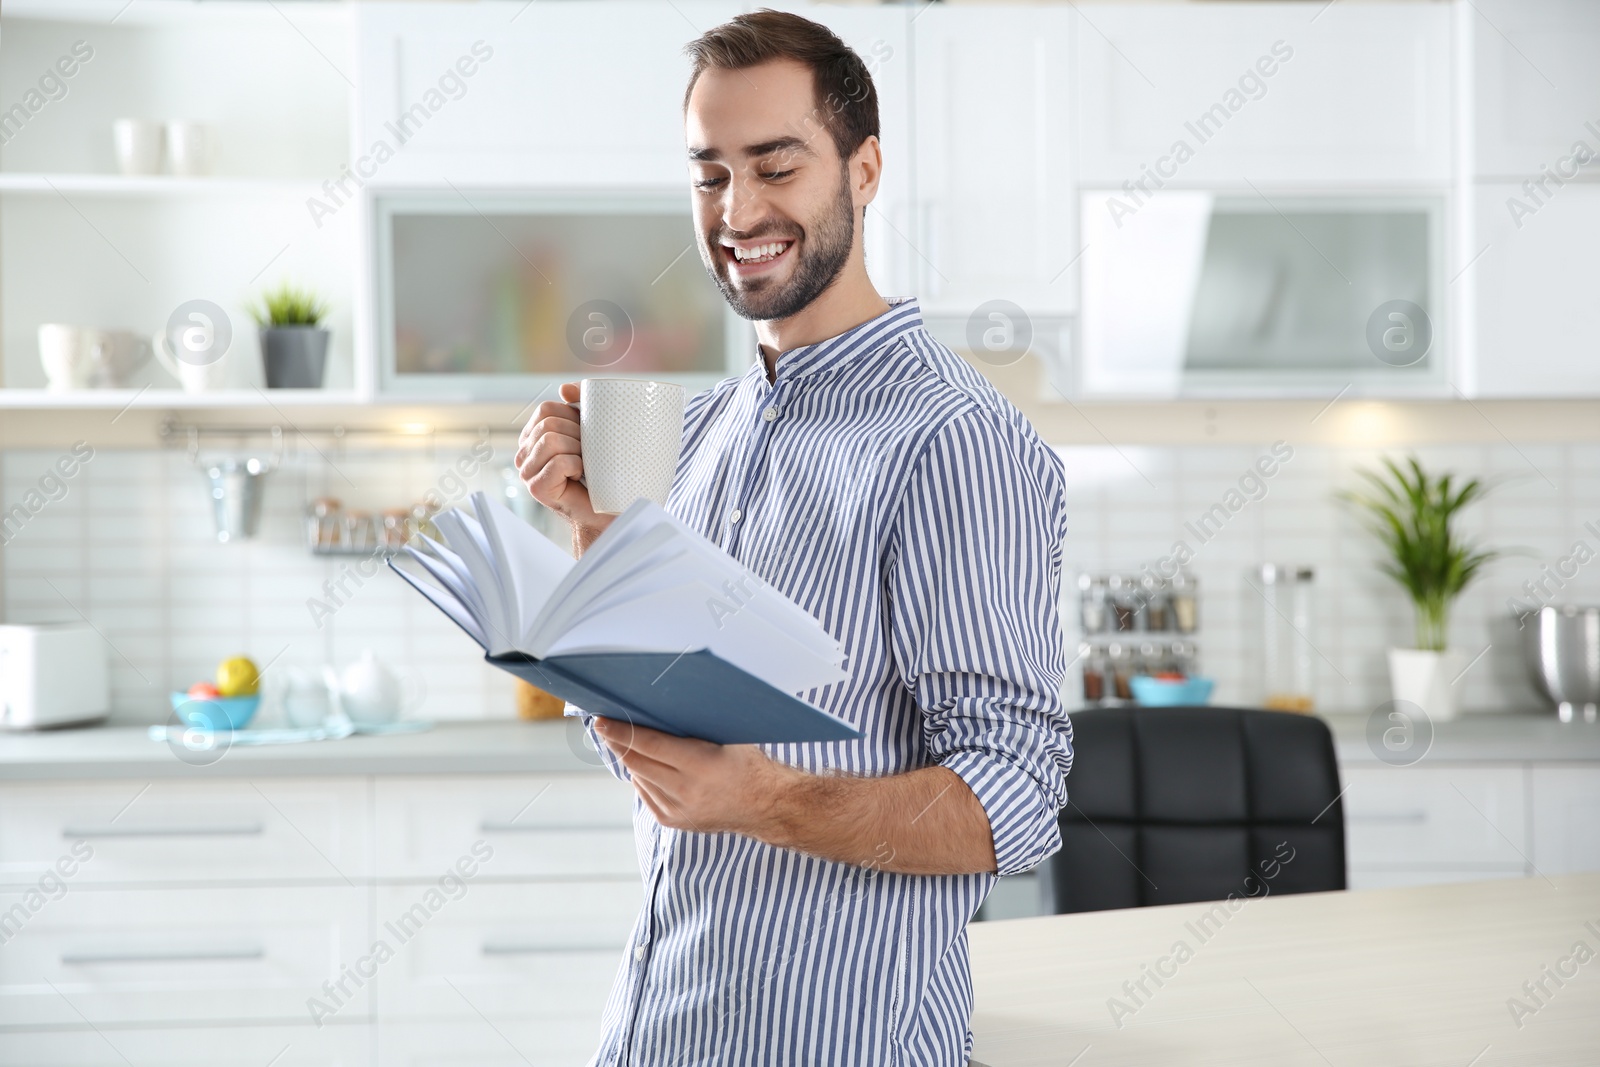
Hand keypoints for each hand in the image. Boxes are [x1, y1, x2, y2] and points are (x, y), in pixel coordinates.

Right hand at [514, 382, 612, 547]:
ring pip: (552, 440)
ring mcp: (527, 471)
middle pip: (548, 423)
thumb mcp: (593, 429)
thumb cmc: (603, 469)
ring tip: (584, 466)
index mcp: (533, 435)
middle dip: (577, 435)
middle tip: (588, 455)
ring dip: (577, 451)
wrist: (611, 507)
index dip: (573, 417)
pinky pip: (559, 462)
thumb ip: (581, 403)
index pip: (546, 409)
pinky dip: (576, 466)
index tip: (586, 436)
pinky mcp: (536, 488)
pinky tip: (580, 477)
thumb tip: (563, 389)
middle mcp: (525, 452)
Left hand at [593, 718, 792, 836]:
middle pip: (638, 762)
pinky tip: (646, 765)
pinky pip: (647, 794)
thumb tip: (658, 705)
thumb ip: (694, 728)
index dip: (622, 732)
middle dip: (619, 743)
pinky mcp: (674, 821)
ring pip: (639, 778)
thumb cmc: (749, 764)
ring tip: (625, 742)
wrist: (766, 806)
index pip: (649, 744)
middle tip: (605, 726)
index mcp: (701, 764)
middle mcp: (687, 790)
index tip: (603, 721)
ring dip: (631, 760)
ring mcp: (679, 810)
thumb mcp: (728, 737)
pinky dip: (643, 777)